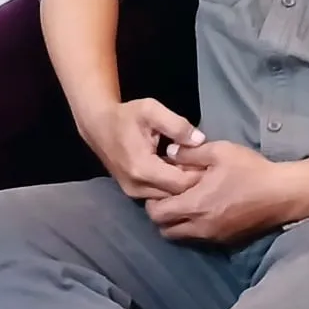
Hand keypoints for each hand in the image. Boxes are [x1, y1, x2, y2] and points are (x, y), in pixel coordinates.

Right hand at [79, 98, 205, 200]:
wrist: (98, 125)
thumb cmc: (126, 116)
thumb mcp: (151, 110)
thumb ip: (177, 125)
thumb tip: (200, 140)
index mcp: (143, 168)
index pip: (181, 183)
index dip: (199, 175)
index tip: (210, 163)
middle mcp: (137, 186)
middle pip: (176, 195)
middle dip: (193, 183)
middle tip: (207, 168)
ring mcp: (133, 193)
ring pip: (168, 198)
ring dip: (182, 186)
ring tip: (195, 169)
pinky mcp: (132, 193)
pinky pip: (159, 195)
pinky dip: (171, 187)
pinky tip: (179, 171)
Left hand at [145, 141, 295, 243]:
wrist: (283, 194)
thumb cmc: (250, 170)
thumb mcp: (220, 151)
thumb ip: (190, 153)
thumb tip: (169, 152)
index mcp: (196, 205)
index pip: (157, 214)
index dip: (153, 201)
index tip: (159, 187)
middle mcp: (200, 227)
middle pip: (165, 230)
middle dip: (162, 214)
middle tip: (169, 196)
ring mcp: (213, 237)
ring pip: (181, 236)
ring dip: (177, 223)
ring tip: (186, 202)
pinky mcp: (226, 241)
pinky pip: (199, 238)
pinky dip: (194, 227)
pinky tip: (205, 209)